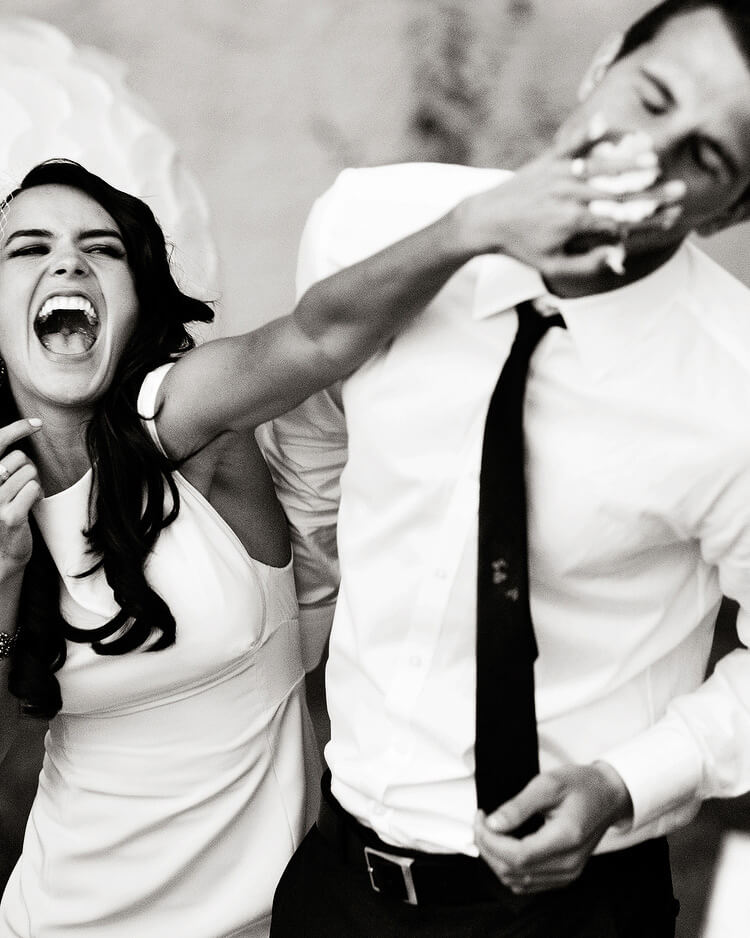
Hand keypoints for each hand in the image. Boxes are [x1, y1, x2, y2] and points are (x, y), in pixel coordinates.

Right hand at [0, 418, 43, 573]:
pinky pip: (33, 489)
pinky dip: (37, 495)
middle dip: (29, 468)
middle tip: (26, 484)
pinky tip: (32, 504)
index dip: (16, 429)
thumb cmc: (3, 514)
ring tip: (26, 497)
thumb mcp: (1, 486)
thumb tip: (24, 437)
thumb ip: (5, 467)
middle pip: (19, 457)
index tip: (36, 423)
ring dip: (34, 484)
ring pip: (29, 473)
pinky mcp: (9, 516)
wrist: (2, 552)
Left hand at [454, 121, 684, 281]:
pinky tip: (607, 120)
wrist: (486, 221)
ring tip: (655, 157)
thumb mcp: (553, 265)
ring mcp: (558, 175)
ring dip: (630, 161)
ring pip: (601, 167)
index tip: (672, 215)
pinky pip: (571, 144)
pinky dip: (588, 132)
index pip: (618, 219)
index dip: (647, 218)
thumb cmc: (522, 247)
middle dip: (650, 190)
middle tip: (678, 187)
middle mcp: (568, 195)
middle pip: (617, 191)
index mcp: (573, 222)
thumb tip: (620, 259)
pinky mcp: (547, 161)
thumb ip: (587, 263)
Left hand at [474, 761, 632, 893]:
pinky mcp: (564, 875)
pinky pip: (528, 882)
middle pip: (513, 871)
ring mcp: (567, 873)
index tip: (480, 818)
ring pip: (518, 880)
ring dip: (496, 859)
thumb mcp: (548, 783)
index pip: (517, 855)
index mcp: (565, 839)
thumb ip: (518, 806)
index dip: (490, 840)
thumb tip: (493, 823)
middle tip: (481, 823)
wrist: (608, 796)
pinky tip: (503, 848)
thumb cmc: (583, 786)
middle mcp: (568, 864)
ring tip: (489, 833)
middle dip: (488, 848)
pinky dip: (509, 868)